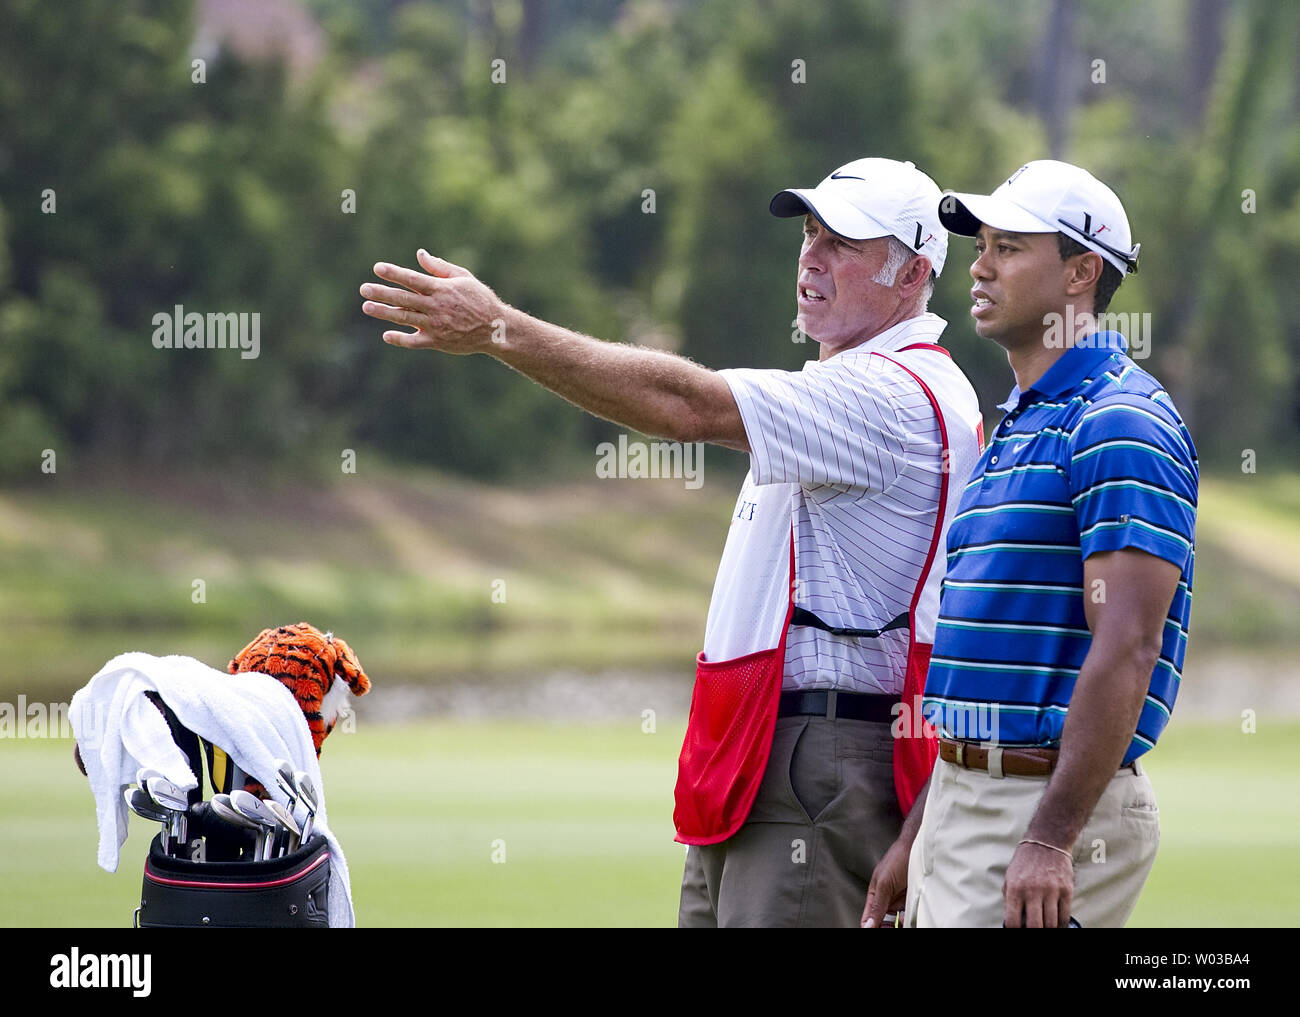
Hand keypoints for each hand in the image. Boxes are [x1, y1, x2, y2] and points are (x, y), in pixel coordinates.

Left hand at [360, 250, 506, 353]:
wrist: (495, 329)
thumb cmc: (479, 299)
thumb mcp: (464, 278)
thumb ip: (440, 267)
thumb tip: (420, 254)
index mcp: (442, 289)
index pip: (413, 279)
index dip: (394, 273)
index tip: (378, 268)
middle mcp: (436, 306)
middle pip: (404, 298)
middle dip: (382, 293)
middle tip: (364, 289)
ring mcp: (436, 325)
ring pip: (405, 318)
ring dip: (384, 312)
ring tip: (367, 307)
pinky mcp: (437, 342)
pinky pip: (414, 341)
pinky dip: (400, 338)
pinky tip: (386, 335)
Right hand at [861, 835, 910, 927]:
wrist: (919, 849)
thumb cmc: (897, 859)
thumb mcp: (884, 883)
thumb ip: (876, 905)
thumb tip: (867, 925)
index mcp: (875, 896)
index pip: (869, 918)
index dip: (871, 927)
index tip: (876, 930)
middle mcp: (887, 900)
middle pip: (884, 923)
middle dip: (888, 927)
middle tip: (894, 925)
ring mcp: (901, 901)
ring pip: (899, 921)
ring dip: (901, 923)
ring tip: (903, 919)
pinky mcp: (913, 901)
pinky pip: (911, 915)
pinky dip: (911, 918)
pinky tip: (910, 916)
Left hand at [1003, 839, 1073, 926]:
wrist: (1047, 842)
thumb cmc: (1025, 862)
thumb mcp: (1010, 877)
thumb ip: (1010, 899)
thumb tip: (1012, 922)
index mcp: (1016, 888)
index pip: (1013, 921)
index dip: (1014, 931)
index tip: (1017, 930)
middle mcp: (1033, 891)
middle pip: (1034, 927)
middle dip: (1033, 932)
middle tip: (1033, 929)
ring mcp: (1051, 891)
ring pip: (1051, 924)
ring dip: (1048, 929)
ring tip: (1044, 926)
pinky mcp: (1066, 890)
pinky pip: (1064, 916)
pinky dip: (1060, 924)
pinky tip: (1056, 924)